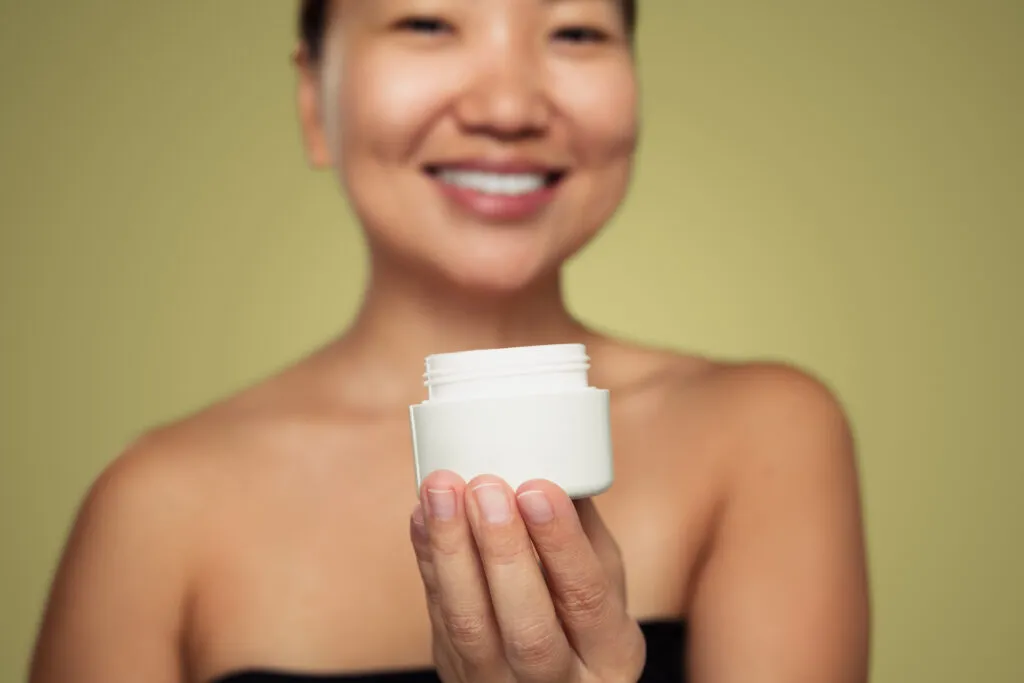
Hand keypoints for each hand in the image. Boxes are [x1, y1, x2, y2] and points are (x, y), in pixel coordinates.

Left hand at [409, 470, 646, 682]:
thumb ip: (584, 536)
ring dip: (451, 552)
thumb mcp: (605, 591)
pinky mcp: (456, 676)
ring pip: (470, 628)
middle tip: (486, 487)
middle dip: (502, 551)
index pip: (587, 600)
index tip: (537, 489)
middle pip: (528, 627)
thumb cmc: (581, 628)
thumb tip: (560, 461)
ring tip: (442, 492)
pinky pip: (437, 619)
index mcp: (610, 656)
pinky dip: (427, 562)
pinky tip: (423, 516)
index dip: (562, 544)